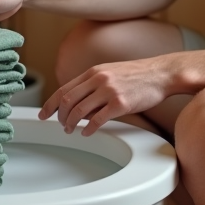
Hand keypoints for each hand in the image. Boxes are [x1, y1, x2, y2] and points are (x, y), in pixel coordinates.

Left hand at [38, 56, 176, 135]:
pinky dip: (88, 129)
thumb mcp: (111, 72)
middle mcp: (98, 79)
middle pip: (67, 100)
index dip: (50, 104)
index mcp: (94, 72)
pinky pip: (98, 120)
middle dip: (59, 116)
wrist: (161, 74)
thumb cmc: (138, 75)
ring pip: (79, 111)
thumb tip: (78, 104)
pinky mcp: (121, 104)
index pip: (63, 89)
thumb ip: (93, 84)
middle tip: (61, 126)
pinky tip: (87, 133)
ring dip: (71, 124)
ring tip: (71, 130)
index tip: (43, 114)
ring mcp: (109, 91)